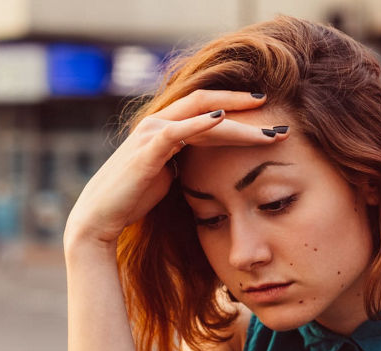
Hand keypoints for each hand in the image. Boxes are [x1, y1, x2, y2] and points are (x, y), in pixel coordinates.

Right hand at [63, 90, 286, 251]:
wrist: (101, 217)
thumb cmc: (132, 199)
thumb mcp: (167, 175)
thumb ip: (184, 162)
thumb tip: (205, 164)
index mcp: (166, 128)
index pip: (209, 109)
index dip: (240, 110)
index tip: (269, 119)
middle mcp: (159, 123)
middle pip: (210, 103)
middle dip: (246, 108)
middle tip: (279, 120)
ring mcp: (152, 133)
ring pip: (202, 114)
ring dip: (237, 118)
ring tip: (266, 127)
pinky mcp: (147, 149)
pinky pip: (179, 130)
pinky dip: (201, 122)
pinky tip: (222, 118)